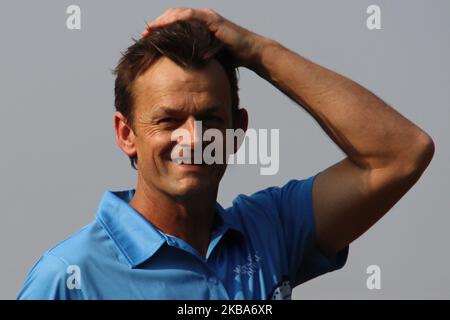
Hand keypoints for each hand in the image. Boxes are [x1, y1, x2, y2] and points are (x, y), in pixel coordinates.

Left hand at [141, 8, 270, 68]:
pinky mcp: (211, 19)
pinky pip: (189, 16)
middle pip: (173, 17)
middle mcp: (201, 18)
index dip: (161, 31)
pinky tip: (164, 26)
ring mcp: (206, 17)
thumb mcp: (208, 59)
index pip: (175, 25)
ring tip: (149, 30)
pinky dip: (175, 20)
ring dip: (162, 21)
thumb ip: (195, 60)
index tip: (147, 40)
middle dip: (157, 25)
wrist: (251, 54)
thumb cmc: (232, 59)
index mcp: (199, 27)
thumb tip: (181, 73)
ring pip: (178, 14)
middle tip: (144, 34)